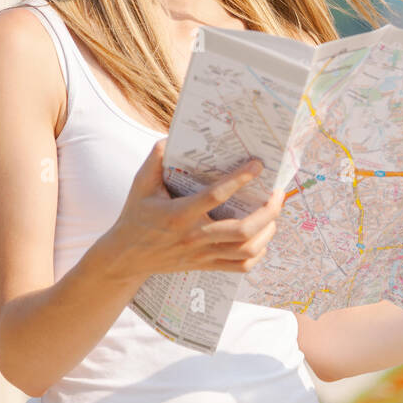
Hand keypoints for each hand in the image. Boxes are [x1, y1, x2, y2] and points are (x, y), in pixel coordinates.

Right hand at [95, 139, 283, 280]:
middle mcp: (194, 237)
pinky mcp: (206, 265)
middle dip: (267, 212)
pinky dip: (258, 253)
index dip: (239, 180)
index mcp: (178, 214)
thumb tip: (173, 135)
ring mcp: (202, 254)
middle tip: (277, 194)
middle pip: (241, 230)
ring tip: (273, 213)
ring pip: (246, 250)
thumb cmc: (136, 216)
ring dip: (267, 231)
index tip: (257, 165)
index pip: (215, 196)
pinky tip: (262, 237)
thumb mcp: (140, 184)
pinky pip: (241, 266)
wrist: (125, 258)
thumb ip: (156, 158)